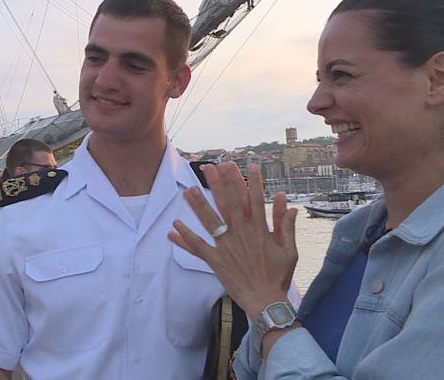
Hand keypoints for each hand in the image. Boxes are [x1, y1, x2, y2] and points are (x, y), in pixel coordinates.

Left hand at [167, 163, 298, 318]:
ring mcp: (227, 247)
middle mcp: (241, 234)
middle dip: (220, 183)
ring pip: (210, 221)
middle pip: (229, 203)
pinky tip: (174, 225)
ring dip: (198, 204)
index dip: (252, 180)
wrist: (266, 301)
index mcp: (260, 229)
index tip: (247, 163)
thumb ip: (286, 224)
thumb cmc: (278, 276)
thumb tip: (287, 202)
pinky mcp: (216, 261)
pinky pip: (198, 247)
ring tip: (188, 189)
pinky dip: (186, 237)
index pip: (255, 199)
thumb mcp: (289, 250)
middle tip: (211, 167)